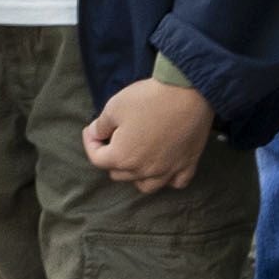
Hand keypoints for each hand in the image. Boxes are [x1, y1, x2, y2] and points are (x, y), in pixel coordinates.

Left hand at [86, 75, 216, 192]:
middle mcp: (143, 170)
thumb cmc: (148, 98)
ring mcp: (167, 171)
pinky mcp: (187, 165)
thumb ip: (100, 125)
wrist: (188, 93)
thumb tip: (96, 134)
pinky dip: (168, 179)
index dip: (90, 142)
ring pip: (146, 185)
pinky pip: (176, 183)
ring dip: (136, 175)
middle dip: (112, 157)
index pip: (97, 159)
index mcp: (122, 157)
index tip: (92, 129)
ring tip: (136, 159)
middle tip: (114, 138)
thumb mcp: (114, 106)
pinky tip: (165, 167)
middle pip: (119, 174)